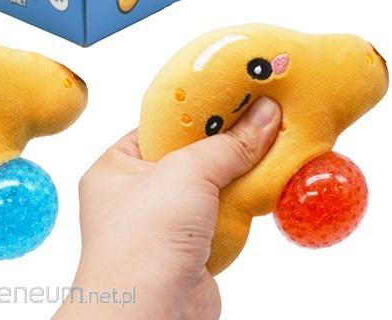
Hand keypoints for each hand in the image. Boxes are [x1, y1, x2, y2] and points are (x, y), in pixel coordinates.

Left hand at [57, 97, 280, 319]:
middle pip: (190, 156)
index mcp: (116, 166)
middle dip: (226, 142)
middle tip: (263, 116)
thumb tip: (265, 113)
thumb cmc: (144, 240)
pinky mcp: (192, 253)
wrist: (148, 318)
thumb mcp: (186, 173)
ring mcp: (164, 226)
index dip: (197, 110)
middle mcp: (136, 194)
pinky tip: (270, 185)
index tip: (235, 94)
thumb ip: (228, 144)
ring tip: (275, 142)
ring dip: (240, 174)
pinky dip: (245, 207)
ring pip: (211, 189)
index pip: (160, 126)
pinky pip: (224, 220)